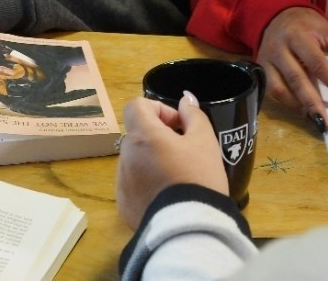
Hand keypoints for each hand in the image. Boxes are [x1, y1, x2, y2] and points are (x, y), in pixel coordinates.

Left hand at [116, 94, 228, 229]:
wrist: (190, 228)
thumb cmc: (199, 178)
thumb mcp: (205, 141)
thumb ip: (193, 115)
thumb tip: (185, 99)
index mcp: (142, 136)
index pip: (137, 106)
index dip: (159, 109)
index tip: (179, 126)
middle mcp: (125, 156)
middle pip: (138, 134)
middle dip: (159, 136)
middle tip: (184, 152)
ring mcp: (121, 182)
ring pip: (135, 160)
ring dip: (151, 160)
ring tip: (178, 177)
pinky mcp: (123, 204)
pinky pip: (133, 184)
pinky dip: (146, 183)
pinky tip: (168, 195)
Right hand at [257, 6, 327, 131]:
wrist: (276, 15)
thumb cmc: (307, 25)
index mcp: (298, 36)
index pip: (318, 64)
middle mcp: (279, 48)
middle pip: (296, 79)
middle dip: (312, 103)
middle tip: (325, 123)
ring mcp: (266, 60)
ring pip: (279, 88)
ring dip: (298, 107)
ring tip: (316, 120)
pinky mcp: (260, 69)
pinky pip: (272, 91)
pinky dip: (288, 103)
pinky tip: (303, 110)